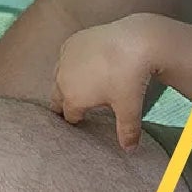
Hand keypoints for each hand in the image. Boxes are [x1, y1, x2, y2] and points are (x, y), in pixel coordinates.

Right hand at [51, 16, 158, 148]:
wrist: (134, 41)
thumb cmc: (129, 78)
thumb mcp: (129, 108)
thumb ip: (127, 131)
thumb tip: (130, 150)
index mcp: (73, 98)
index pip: (68, 116)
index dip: (77, 120)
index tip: (84, 121)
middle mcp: (62, 79)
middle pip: (57, 97)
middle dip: (66, 102)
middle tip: (79, 105)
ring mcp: (65, 58)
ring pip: (58, 76)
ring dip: (66, 82)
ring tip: (82, 84)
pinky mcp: (71, 41)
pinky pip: (66, 57)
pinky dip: (72, 63)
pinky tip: (87, 64)